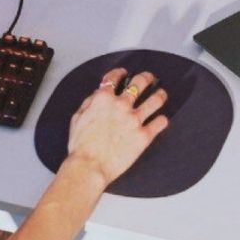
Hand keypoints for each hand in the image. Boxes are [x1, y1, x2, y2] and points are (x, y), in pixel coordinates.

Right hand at [65, 67, 169, 187]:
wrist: (89, 166)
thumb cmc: (81, 147)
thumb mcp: (77, 118)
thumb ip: (88, 104)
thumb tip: (96, 96)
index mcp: (103, 99)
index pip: (114, 78)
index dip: (120, 73)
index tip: (123, 73)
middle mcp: (121, 106)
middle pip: (139, 83)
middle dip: (146, 78)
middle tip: (148, 78)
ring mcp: (134, 120)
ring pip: (155, 100)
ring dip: (160, 95)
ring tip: (161, 94)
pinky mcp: (144, 136)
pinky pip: (160, 123)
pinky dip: (162, 120)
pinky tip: (162, 120)